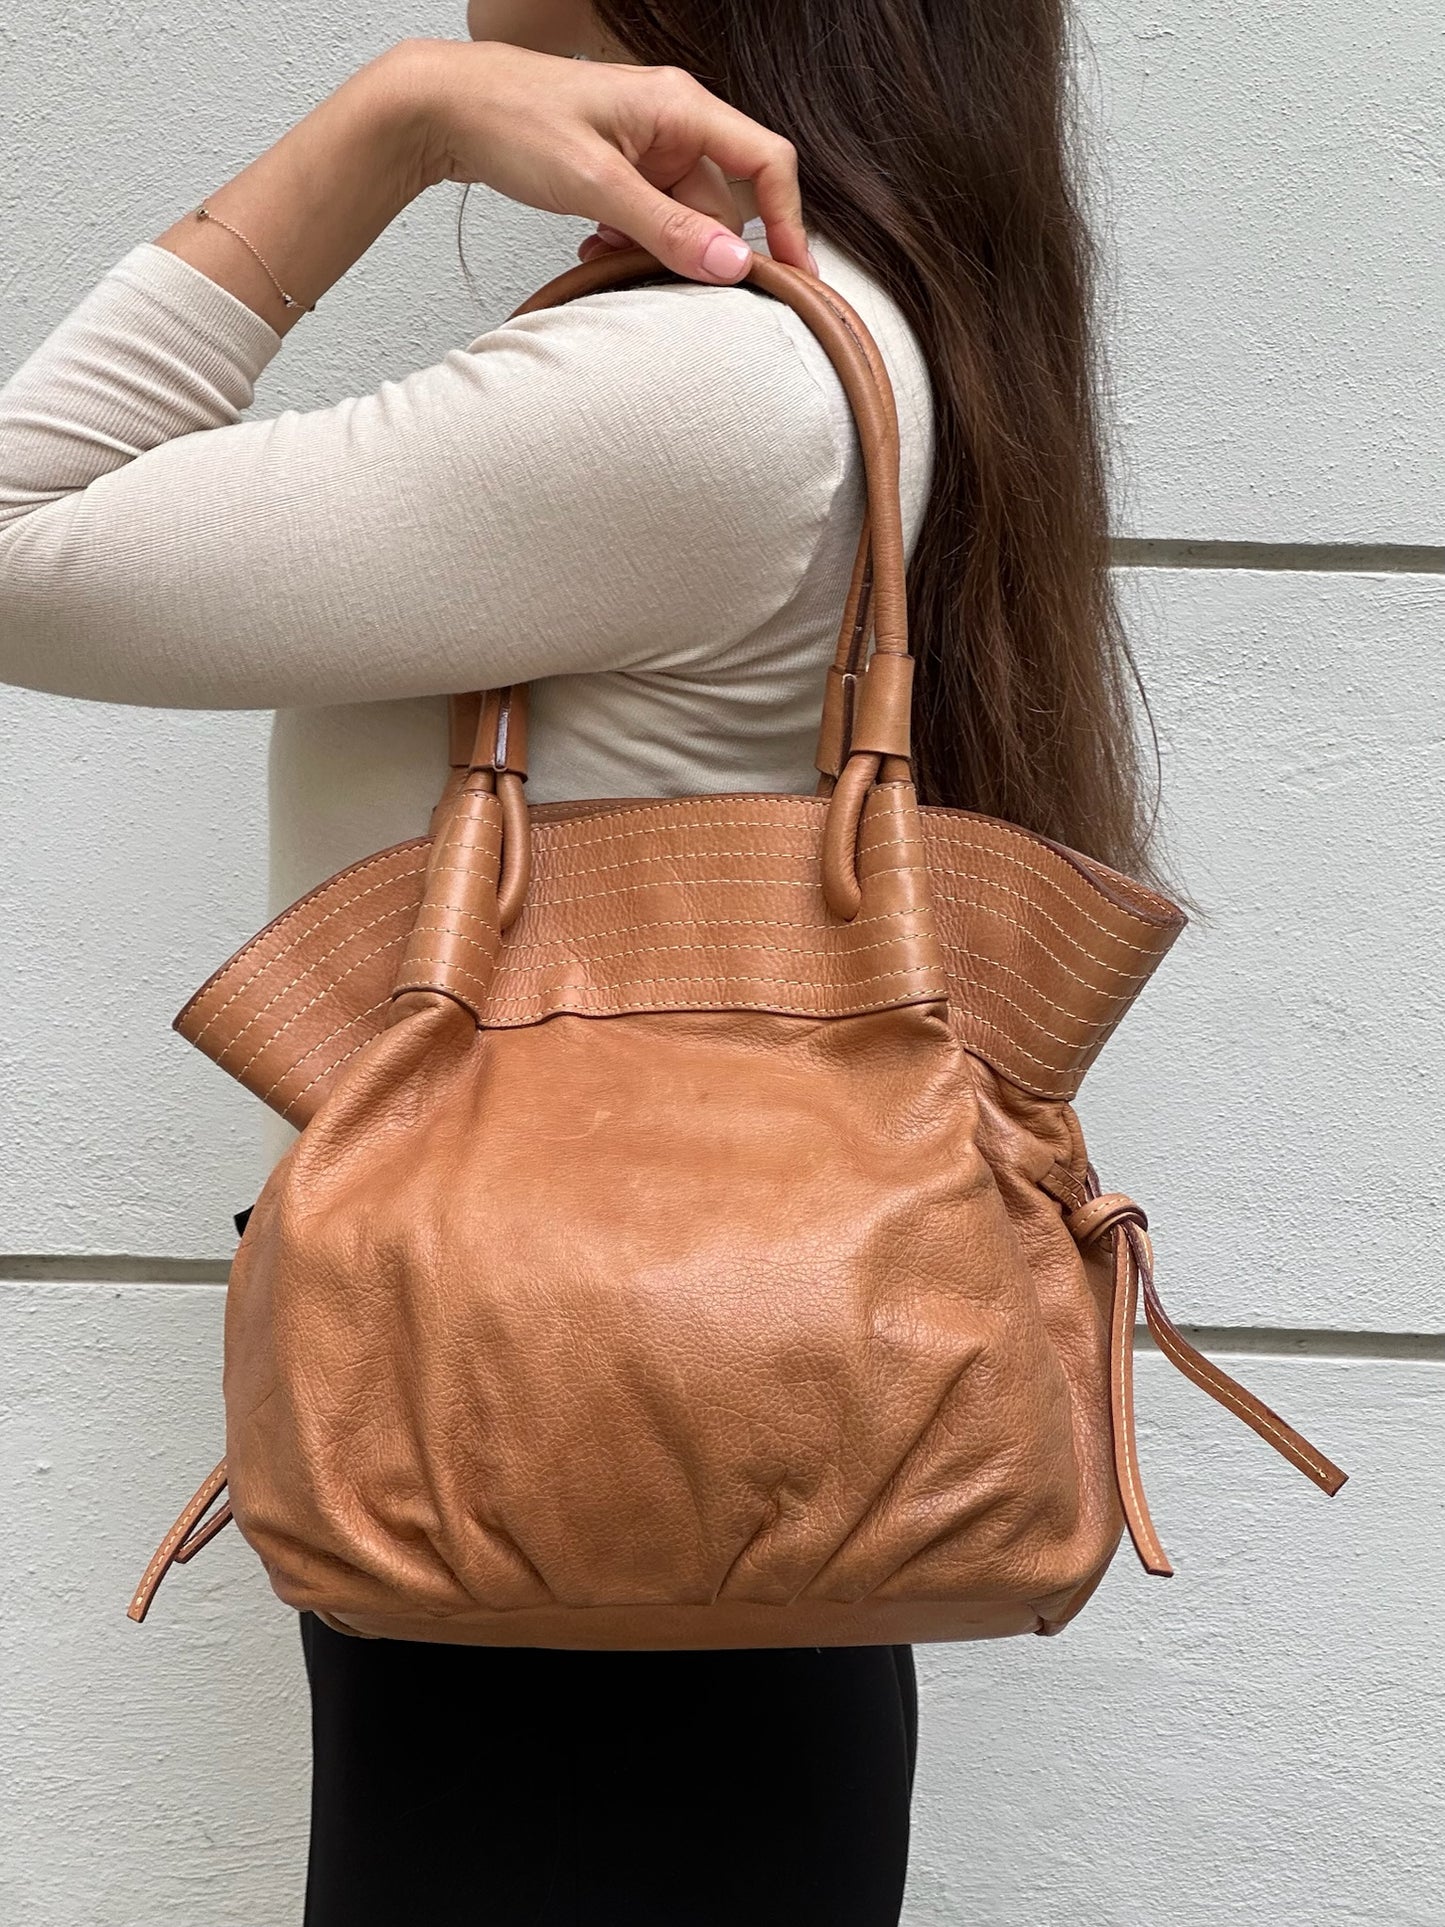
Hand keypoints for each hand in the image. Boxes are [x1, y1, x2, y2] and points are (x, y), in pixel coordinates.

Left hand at [411, 39, 811, 282]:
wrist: (445, 109)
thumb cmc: (512, 120)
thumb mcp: (596, 185)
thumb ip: (667, 228)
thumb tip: (731, 265)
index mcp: (681, 107)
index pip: (766, 162)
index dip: (787, 221)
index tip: (792, 276)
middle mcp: (672, 122)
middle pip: (721, 202)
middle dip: (693, 247)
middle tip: (656, 276)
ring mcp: (646, 146)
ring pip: (682, 217)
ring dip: (653, 248)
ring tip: (604, 250)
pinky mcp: (621, 167)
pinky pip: (650, 216)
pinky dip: (629, 241)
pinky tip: (592, 244)